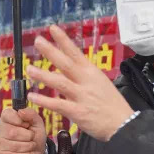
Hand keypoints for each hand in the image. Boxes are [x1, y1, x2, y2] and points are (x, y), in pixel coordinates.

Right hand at [0, 107, 46, 153]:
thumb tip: (20, 112)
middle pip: (12, 132)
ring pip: (14, 146)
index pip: (7, 114)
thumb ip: (30, 114)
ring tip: (31, 146)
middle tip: (32, 138)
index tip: (27, 125)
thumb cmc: (35, 135)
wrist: (38, 153)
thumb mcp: (37, 122)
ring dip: (28, 147)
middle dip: (28, 136)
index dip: (20, 121)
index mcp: (6, 117)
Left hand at [27, 26, 133, 140]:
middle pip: (66, 63)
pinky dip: (45, 101)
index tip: (52, 29)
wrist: (124, 124)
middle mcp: (86, 81)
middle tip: (38, 41)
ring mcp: (82, 96)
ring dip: (43, 75)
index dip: (63, 40)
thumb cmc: (112, 105)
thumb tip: (72, 70)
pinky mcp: (78, 112)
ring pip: (60, 82)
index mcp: (92, 72)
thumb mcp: (101, 84)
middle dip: (51, 51)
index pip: (75, 53)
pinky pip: (58, 105)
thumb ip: (85, 77)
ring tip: (29, 69)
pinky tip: (33, 97)